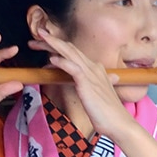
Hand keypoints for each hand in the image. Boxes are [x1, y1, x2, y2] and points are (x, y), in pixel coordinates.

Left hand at [31, 27, 133, 141]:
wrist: (119, 124)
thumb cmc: (106, 113)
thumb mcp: (93, 95)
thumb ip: (84, 84)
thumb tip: (75, 78)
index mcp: (95, 69)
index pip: (74, 53)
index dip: (59, 46)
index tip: (44, 42)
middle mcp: (93, 68)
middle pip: (70, 49)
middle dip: (53, 40)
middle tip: (38, 33)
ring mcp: (91, 74)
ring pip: (70, 54)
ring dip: (54, 44)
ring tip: (41, 37)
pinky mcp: (88, 84)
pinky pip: (73, 68)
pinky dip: (62, 62)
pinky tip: (52, 59)